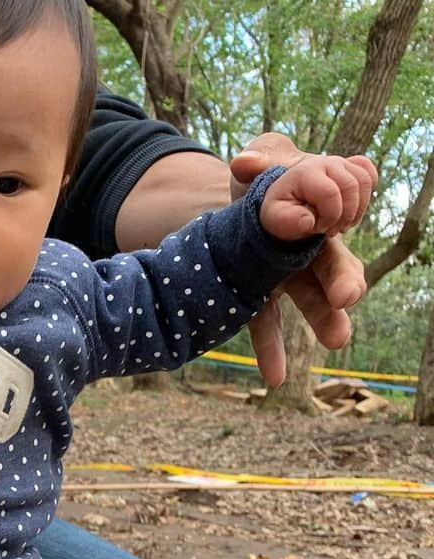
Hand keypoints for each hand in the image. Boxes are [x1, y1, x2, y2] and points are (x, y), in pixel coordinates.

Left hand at [229, 133, 375, 385]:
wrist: (233, 203)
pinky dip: (270, 352)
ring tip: (336, 342)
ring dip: (322, 322)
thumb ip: (259, 158)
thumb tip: (242, 163)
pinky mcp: (256, 295)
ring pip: (309, 301)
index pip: (338, 232)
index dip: (343, 251)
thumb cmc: (260, 176)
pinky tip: (274, 379)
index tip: (344, 270)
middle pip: (331, 270)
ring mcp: (285, 276)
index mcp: (316, 218)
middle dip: (340, 290)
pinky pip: (265, 327)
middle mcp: (308, 252)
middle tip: (345, 309)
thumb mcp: (261, 161)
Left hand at [259, 154, 376, 240]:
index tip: (317, 229)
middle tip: (331, 230)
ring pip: (365, 181)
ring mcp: (341, 162)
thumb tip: (309, 221)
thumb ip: (287, 221)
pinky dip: (367, 194)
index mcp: (306, 172)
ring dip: (358, 209)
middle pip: (351, 186)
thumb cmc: (281, 211)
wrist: (286, 202)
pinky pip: (370, 174)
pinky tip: (353, 209)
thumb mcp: (275, 219)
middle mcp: (326, 162)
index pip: (330, 193)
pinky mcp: (351, 166)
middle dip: (345, 215)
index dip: (329, 217)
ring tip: (341, 225)